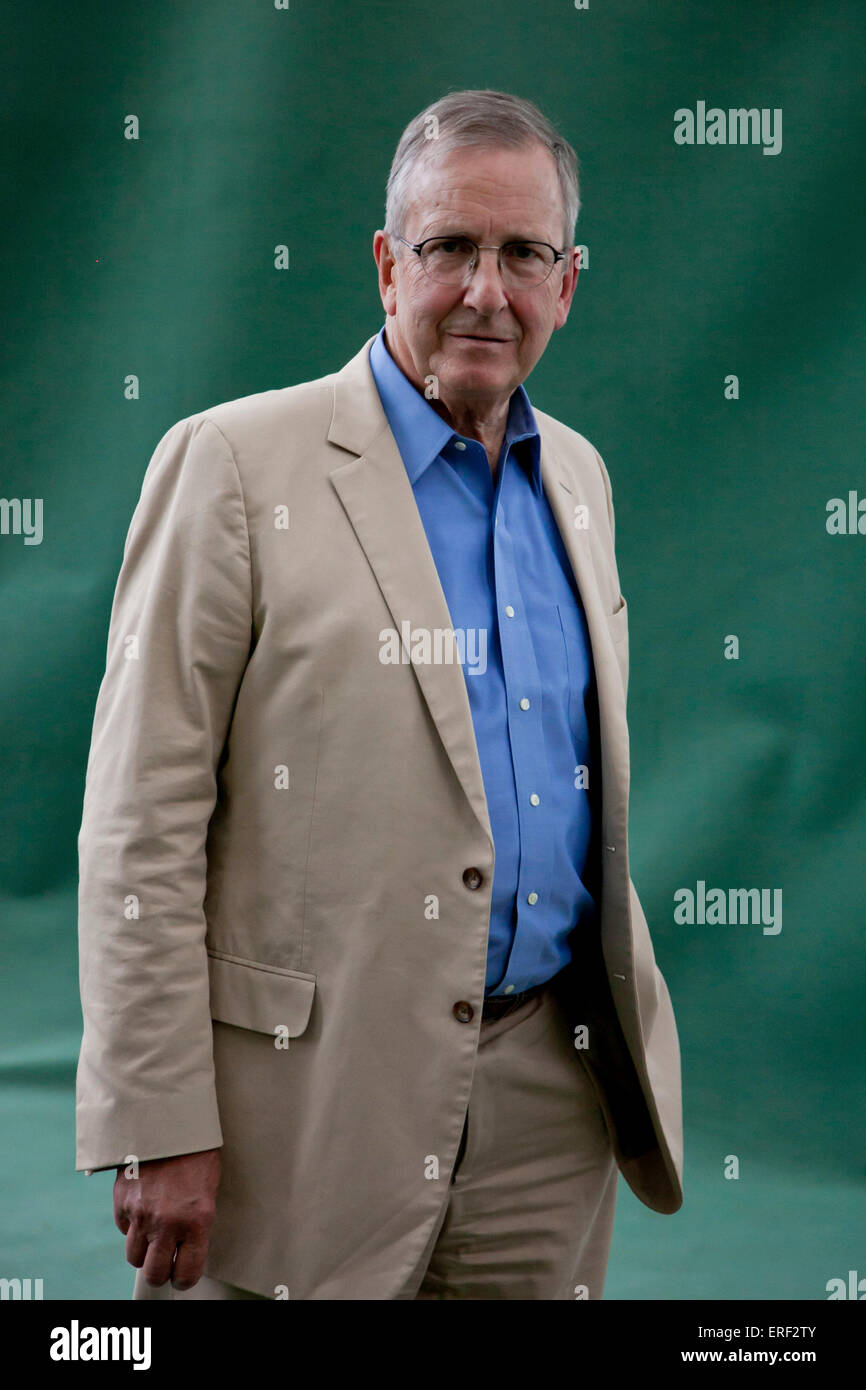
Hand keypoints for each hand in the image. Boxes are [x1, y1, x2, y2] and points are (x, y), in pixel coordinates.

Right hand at [114, 1148, 221, 1289]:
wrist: (170, 1119)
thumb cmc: (197, 1152)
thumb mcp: (208, 1188)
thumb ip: (197, 1222)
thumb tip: (186, 1247)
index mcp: (196, 1221)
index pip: (186, 1273)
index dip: (184, 1277)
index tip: (183, 1272)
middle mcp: (166, 1223)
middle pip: (154, 1273)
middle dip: (161, 1271)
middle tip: (166, 1260)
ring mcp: (141, 1213)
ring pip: (134, 1256)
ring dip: (144, 1249)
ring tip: (154, 1234)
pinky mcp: (122, 1201)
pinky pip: (123, 1228)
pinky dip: (132, 1225)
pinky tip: (143, 1207)